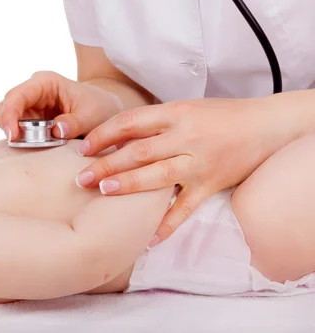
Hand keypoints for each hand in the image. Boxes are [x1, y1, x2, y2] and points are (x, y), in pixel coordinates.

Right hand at [0, 71, 122, 141]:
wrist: (105, 111)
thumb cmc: (99, 107)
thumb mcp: (93, 115)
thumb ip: (75, 122)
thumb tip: (56, 130)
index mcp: (44, 83)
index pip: (16, 96)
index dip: (9, 115)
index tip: (12, 136)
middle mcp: (31, 93)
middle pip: (3, 109)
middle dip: (11, 128)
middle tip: (27, 144)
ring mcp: (28, 108)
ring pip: (6, 122)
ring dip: (17, 137)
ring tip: (40, 145)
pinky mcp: (29, 123)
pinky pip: (16, 133)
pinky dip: (23, 142)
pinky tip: (40, 146)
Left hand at [74, 97, 283, 245]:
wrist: (265, 126)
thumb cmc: (220, 115)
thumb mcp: (184, 108)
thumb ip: (154, 123)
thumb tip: (115, 139)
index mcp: (176, 112)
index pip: (130, 122)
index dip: (103, 135)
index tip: (83, 148)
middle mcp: (186, 137)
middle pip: (138, 152)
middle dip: (106, 165)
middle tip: (82, 177)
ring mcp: (199, 163)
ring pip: (157, 177)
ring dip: (128, 186)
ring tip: (103, 192)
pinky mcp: (211, 185)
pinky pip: (185, 208)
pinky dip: (167, 224)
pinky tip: (148, 237)